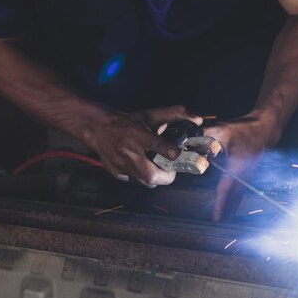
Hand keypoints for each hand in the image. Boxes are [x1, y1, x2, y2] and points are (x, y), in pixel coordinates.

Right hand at [81, 105, 201, 186]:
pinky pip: (135, 181)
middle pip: (152, 176)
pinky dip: (142, 177)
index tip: (177, 154)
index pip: (156, 145)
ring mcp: (122, 165)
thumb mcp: (151, 115)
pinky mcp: (117, 173)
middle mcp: (129, 152)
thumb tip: (198, 119)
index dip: (169, 152)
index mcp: (138, 135)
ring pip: (146, 182)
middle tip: (171, 168)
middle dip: (167, 175)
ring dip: (156, 177)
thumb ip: (175, 115)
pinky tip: (142, 166)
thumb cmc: (129, 122)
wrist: (99, 129)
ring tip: (157, 166)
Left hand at [204, 113, 279, 220]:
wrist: (264, 127)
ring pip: (238, 195)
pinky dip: (235, 199)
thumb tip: (186, 142)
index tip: (217, 218)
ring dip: (231, 207)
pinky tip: (232, 206)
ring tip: (224, 221)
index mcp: (237, 165)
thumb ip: (204, 136)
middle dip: (225, 211)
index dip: (220, 204)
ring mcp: (248, 174)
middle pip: (233, 197)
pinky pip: (241, 189)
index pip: (225, 188)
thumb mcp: (222, 129)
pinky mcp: (249, 172)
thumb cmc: (244, 128)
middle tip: (218, 226)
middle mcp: (244, 173)